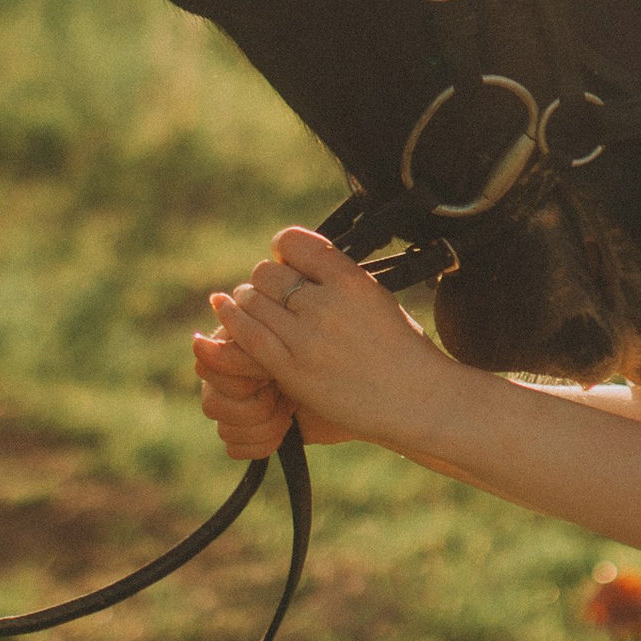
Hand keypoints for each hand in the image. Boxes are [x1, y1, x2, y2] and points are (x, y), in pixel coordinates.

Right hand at [190, 325, 308, 460]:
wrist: (353, 393)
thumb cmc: (319, 363)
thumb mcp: (281, 354)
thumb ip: (240, 351)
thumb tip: (196, 342)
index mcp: (228, 348)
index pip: (208, 370)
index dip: (241, 381)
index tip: (271, 377)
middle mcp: (224, 379)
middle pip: (212, 405)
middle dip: (256, 406)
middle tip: (283, 394)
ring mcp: (234, 408)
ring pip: (224, 429)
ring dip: (264, 425)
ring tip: (289, 412)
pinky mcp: (247, 434)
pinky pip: (234, 448)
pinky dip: (262, 444)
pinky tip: (284, 432)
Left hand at [197, 228, 456, 456]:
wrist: (417, 398)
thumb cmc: (401, 349)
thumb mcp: (374, 297)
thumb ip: (337, 280)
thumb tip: (295, 262)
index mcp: (350, 279)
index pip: (294, 242)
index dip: (284, 251)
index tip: (288, 264)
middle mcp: (326, 302)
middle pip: (267, 272)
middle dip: (266, 282)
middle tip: (274, 298)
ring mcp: (306, 336)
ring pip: (252, 299)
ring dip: (248, 302)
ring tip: (259, 313)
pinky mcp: (291, 368)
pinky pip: (248, 333)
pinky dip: (232, 319)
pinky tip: (224, 310)